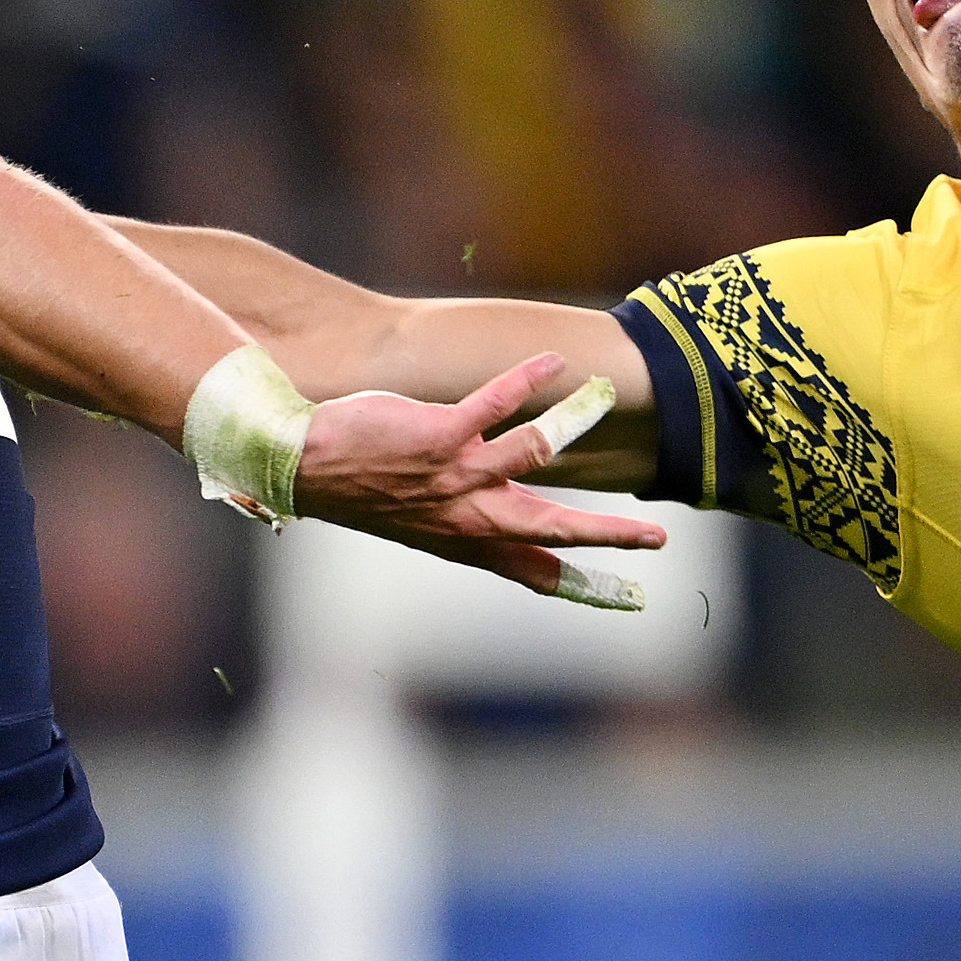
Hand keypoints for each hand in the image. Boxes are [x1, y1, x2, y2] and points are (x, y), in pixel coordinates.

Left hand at [292, 355, 665, 606]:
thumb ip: (479, 529)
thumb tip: (520, 532)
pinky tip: (552, 362)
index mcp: (469, 541)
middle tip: (657, 537)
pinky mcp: (439, 439)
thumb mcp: (427, 524)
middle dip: (607, 536)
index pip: (536, 572)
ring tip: (606, 395)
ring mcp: (455, 478)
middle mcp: (468, 517)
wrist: (304, 467)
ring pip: (532, 456)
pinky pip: (494, 406)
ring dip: (573, 421)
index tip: (632, 598)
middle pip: (552, 529)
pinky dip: (528, 379)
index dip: (585, 586)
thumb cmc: (366, 488)